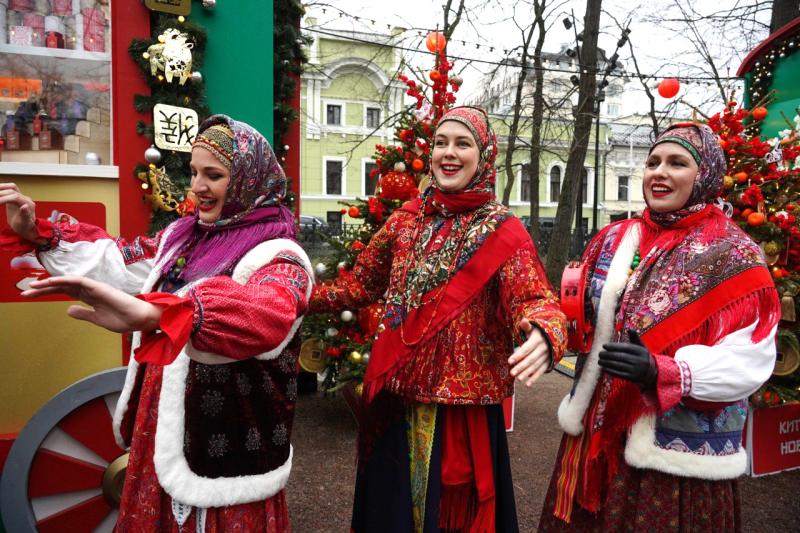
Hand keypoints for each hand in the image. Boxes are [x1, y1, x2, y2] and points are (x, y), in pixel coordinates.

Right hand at [0, 183, 37, 241]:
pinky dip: (2, 189)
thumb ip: (25, 215)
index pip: (15, 197)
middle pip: (12, 190)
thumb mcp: (25, 223)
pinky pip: (9, 190)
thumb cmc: (25, 227)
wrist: (27, 228)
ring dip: (1, 187)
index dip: (4, 198)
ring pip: (11, 187)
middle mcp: (26, 199)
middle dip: (1, 193)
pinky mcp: (16, 198)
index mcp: (28, 204)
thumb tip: (24, 206)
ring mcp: (21, 197)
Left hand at [22, 275, 161, 332]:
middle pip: (62, 286)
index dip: (47, 292)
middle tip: (25, 291)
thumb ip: (83, 314)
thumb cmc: (123, 320)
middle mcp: (89, 290)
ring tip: (33, 286)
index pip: (64, 292)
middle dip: (43, 288)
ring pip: (67, 282)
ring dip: (49, 283)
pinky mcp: (98, 287)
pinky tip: (51, 282)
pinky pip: (78, 281)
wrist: (140, 319)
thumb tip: (68, 310)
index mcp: (89, 298)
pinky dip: (64, 280)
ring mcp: (94, 287)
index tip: (31, 295)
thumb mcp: (97, 320)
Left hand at [508, 318, 550, 386]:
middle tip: (512, 373)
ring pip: (536, 366)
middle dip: (521, 367)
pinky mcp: (548, 362)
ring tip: (518, 379)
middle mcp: (543, 349)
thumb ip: (527, 326)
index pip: (526, 349)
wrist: (554, 337)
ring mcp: (546, 356)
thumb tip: (523, 320)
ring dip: (527, 373)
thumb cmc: (539, 332)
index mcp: (538, 340)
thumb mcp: (533, 328)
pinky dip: (535, 378)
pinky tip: (528, 384)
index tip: (510, 361)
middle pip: (530, 359)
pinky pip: (542, 371)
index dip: (518, 355)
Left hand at [599, 329, 657, 387]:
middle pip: (621, 357)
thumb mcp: (641, 347)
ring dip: (607, 363)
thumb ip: (635, 338)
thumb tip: (630, 329)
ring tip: (599, 360)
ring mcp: (636, 370)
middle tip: (600, 353)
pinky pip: (619, 374)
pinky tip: (604, 368)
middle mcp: (640, 361)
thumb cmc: (642, 357)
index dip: (614, 346)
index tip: (604, 346)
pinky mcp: (632, 378)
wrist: (651, 373)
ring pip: (619, 365)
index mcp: (641, 351)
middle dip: (608, 355)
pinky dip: (610, 371)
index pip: (625, 348)